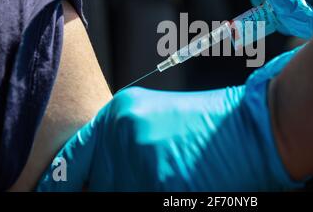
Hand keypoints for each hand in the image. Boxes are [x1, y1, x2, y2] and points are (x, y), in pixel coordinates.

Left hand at [36, 49, 303, 190]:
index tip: (58, 193)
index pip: (71, 160)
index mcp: (120, 114)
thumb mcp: (157, 121)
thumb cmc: (210, 125)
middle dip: (114, 187)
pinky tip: (182, 185)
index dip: (62, 183)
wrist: (254, 126)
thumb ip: (122, 145)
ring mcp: (138, 163)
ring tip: (173, 177)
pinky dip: (163, 197)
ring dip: (139, 191)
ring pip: (117, 195)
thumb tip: (97, 177)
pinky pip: (141, 199)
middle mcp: (122, 135)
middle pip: (96, 186)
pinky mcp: (159, 188)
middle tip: (145, 179)